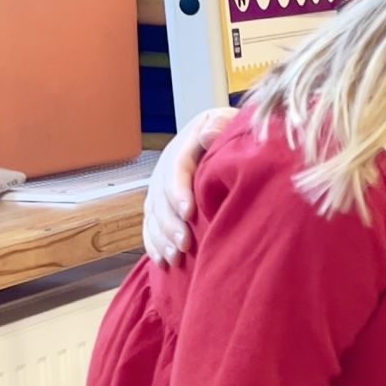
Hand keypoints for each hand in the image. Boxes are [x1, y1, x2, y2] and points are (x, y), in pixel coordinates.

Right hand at [143, 107, 231, 263]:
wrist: (226, 139)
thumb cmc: (234, 135)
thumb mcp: (230, 123)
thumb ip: (220, 126)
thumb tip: (207, 134)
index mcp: (185, 145)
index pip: (176, 168)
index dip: (179, 190)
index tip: (189, 212)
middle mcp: (167, 167)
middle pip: (161, 197)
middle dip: (170, 223)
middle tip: (184, 244)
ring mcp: (161, 188)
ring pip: (153, 215)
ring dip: (161, 238)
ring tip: (175, 259)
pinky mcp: (161, 205)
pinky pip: (151, 226)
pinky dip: (154, 245)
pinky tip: (162, 262)